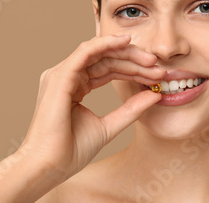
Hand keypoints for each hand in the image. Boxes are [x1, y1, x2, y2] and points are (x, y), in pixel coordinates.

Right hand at [19, 35, 164, 183]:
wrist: (50, 166)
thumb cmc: (71, 150)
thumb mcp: (110, 125)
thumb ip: (131, 109)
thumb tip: (155, 94)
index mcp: (76, 86)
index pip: (108, 69)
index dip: (134, 69)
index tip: (157, 75)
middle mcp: (68, 76)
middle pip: (106, 58)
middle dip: (134, 60)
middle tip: (158, 66)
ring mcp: (62, 74)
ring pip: (98, 52)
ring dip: (125, 52)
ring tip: (150, 59)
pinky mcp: (60, 76)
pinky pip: (85, 52)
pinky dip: (105, 44)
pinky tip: (125, 42)